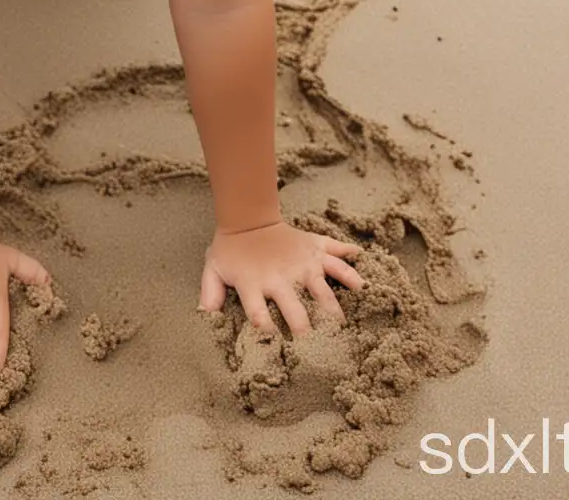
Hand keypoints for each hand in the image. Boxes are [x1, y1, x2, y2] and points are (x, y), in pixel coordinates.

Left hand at [197, 220, 364, 338]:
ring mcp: (302, 263)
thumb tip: (203, 318)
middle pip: (297, 309)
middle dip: (307, 331)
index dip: (267, 333)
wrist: (248, 217)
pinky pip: (338, 258)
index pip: (259, 314)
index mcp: (254, 283)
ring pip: (324, 290)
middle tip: (318, 351)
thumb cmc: (231, 249)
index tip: (276, 351)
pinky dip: (352, 269)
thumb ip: (210, 295)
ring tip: (346, 329)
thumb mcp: (213, 271)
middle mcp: (281, 276)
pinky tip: (364, 285)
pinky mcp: (315, 250)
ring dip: (335, 311)